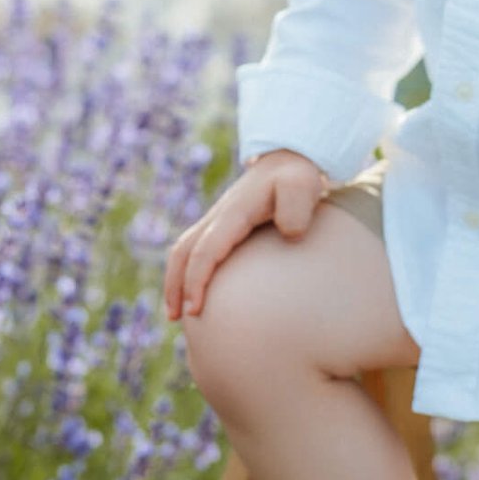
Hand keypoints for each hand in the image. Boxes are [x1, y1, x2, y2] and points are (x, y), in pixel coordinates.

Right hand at [164, 149, 329, 320]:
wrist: (289, 161)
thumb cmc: (297, 178)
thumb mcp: (303, 186)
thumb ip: (297, 209)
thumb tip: (290, 234)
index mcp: (233, 213)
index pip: (206, 250)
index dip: (197, 280)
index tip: (195, 309)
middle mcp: (218, 217)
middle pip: (184, 252)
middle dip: (175, 285)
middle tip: (178, 318)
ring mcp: (217, 220)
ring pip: (184, 251)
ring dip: (175, 280)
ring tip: (177, 314)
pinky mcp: (222, 226)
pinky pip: (196, 250)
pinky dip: (188, 271)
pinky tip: (198, 293)